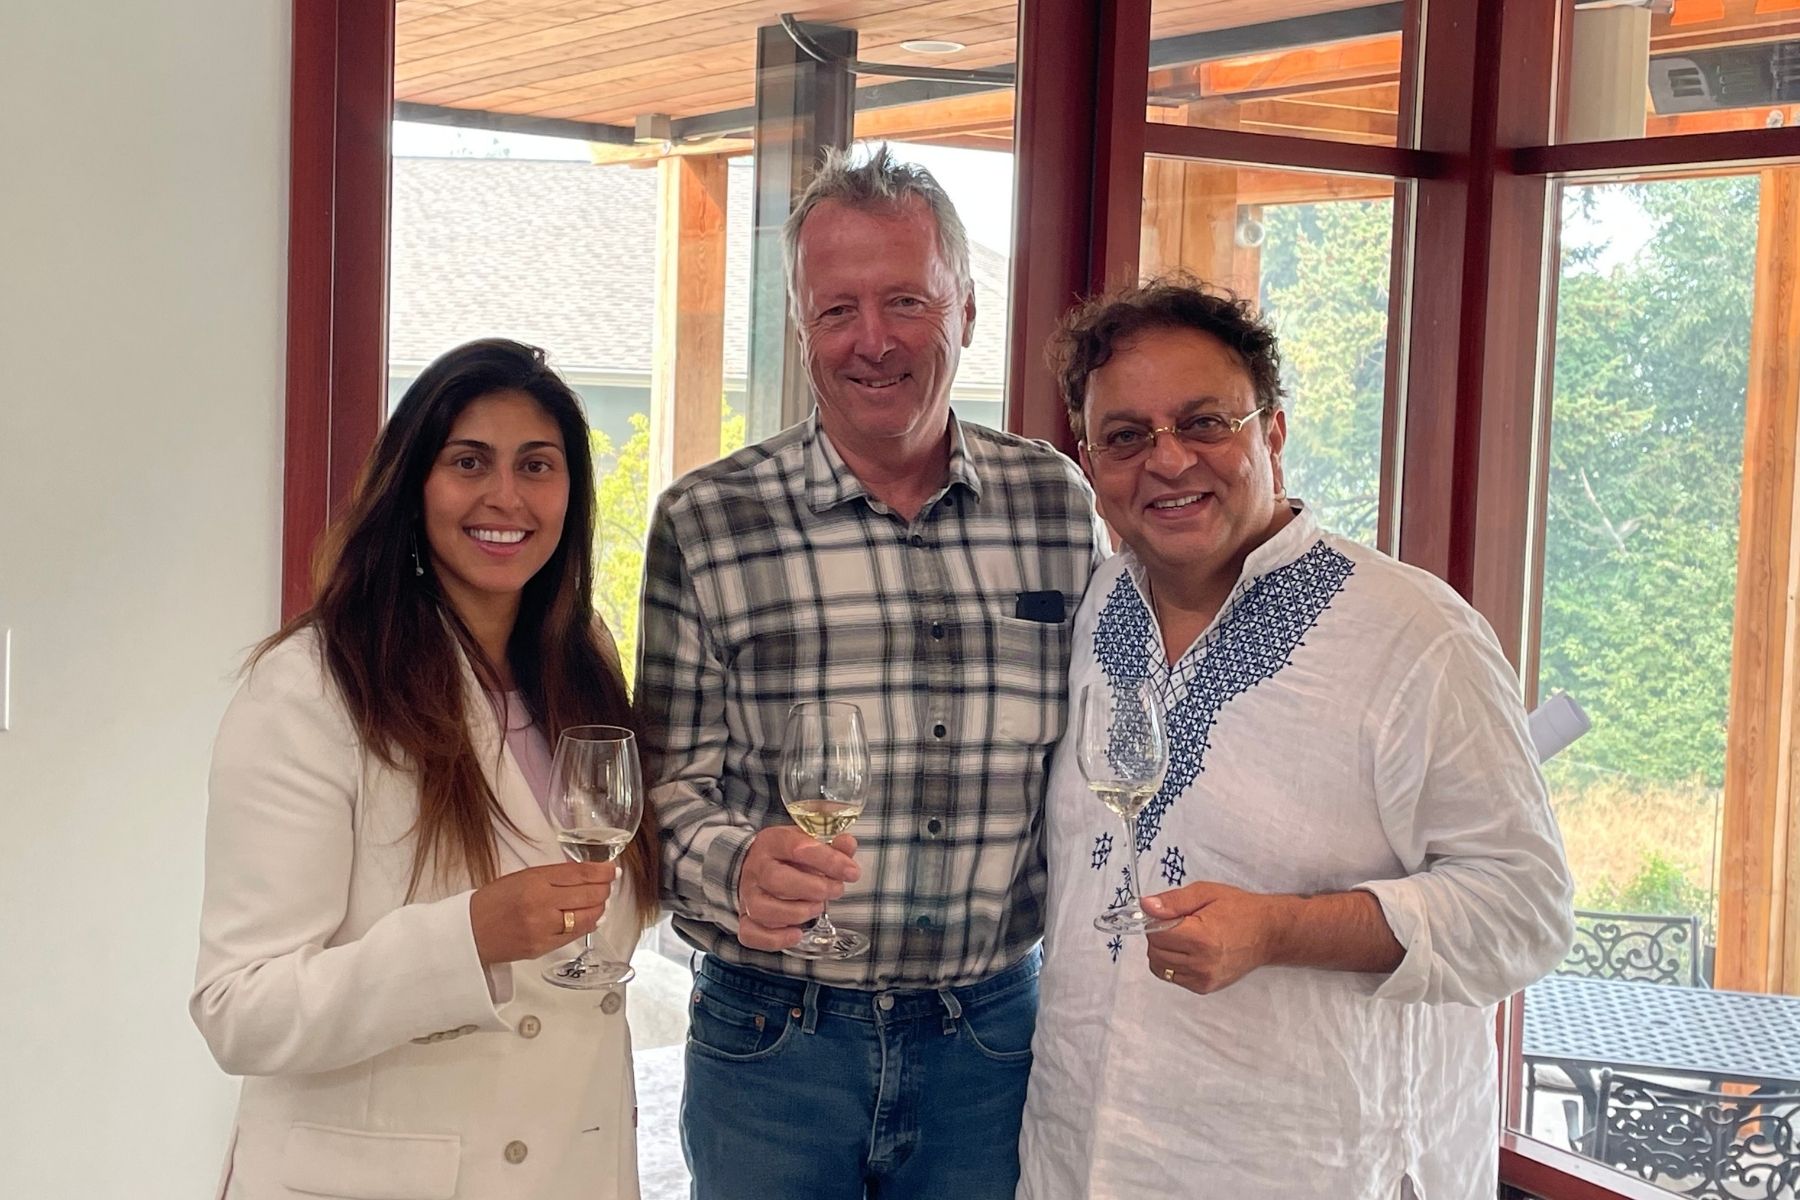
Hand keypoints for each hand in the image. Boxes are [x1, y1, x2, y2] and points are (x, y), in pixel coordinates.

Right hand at [469, 861, 616, 965]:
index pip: (579, 874)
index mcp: (534, 881)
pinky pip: (576, 934)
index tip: (612, 870)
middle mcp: (541, 904)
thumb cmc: (494, 902)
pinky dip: (588, 924)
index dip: (602, 871)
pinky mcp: (544, 947)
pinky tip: (592, 917)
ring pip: (587, 916)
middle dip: (604, 888)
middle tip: (608, 884)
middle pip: (589, 895)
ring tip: (600, 900)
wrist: (470, 932)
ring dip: (600, 907)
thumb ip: (553, 876)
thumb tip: (587, 874)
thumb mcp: (521, 878)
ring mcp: (544, 928)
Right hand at [735, 826, 859, 950]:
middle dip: (813, 889)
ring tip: (817, 908)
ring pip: (762, 909)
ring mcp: (747, 895)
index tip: (851, 872)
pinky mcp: (745, 918)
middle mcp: (756, 868)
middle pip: (776, 879)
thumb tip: (848, 844)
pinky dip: (776, 939)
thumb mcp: (810, 843)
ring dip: (797, 913)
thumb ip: (833, 845)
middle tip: (835, 890)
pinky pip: (751, 933)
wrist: (756, 866)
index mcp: (773, 842)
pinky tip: (797, 933)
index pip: (797, 847)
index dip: (827, 860)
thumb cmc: (789, 857)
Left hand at [1142, 881, 1296, 994]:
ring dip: (1163, 951)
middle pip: (1155, 952)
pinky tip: (1189, 951)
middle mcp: (1202, 963)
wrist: (1269, 933)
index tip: (1165, 913)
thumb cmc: (1240, 909)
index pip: (1156, 935)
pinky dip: (1173, 963)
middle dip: (1157, 936)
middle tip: (1176, 923)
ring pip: (1160, 967)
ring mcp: (1204, 979)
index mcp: (1201, 938)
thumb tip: (1146, 906)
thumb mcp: (1205, 893)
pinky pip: (1173, 977)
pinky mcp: (1205, 987)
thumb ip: (1173, 901)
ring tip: (1184, 937)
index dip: (1155, 921)